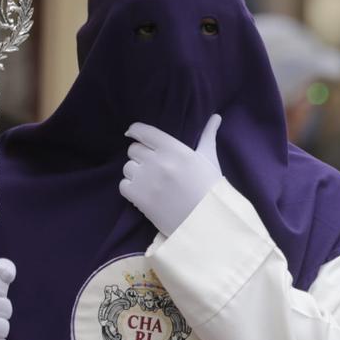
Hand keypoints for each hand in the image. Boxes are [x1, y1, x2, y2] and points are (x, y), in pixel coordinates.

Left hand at [120, 115, 222, 235]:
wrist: (206, 222)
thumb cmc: (210, 189)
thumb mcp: (209, 159)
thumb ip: (208, 136)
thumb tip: (216, 117)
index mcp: (175, 149)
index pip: (144, 131)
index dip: (135, 131)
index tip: (134, 134)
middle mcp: (158, 162)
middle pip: (133, 149)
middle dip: (141, 156)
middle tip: (153, 167)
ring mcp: (147, 180)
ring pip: (127, 167)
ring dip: (136, 173)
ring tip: (151, 182)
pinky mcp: (139, 198)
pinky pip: (123, 185)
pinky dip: (131, 189)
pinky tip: (146, 193)